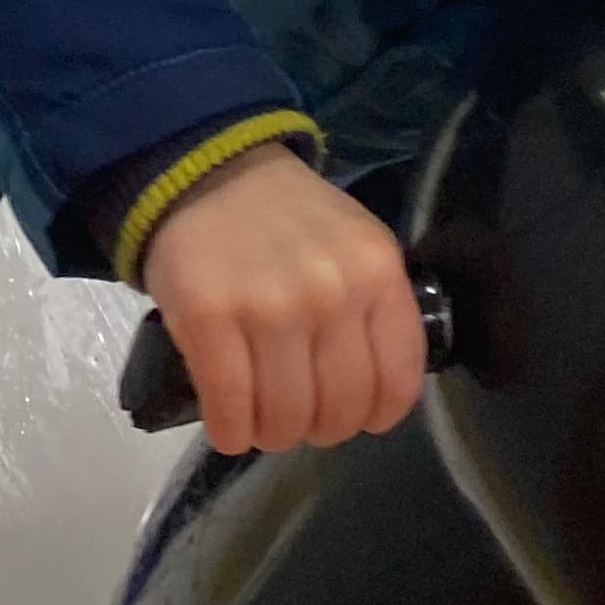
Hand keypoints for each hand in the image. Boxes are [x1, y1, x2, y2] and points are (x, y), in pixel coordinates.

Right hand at [139, 150, 428, 457]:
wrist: (208, 171)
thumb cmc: (288, 218)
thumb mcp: (356, 247)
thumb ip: (374, 313)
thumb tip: (370, 401)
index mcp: (377, 271)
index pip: (396, 386)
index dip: (372, 416)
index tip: (349, 413)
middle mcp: (330, 291)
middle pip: (338, 412)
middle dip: (317, 429)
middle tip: (297, 415)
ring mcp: (268, 306)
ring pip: (284, 419)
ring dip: (271, 433)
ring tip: (259, 417)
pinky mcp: (208, 318)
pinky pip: (230, 410)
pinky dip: (229, 431)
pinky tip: (226, 423)